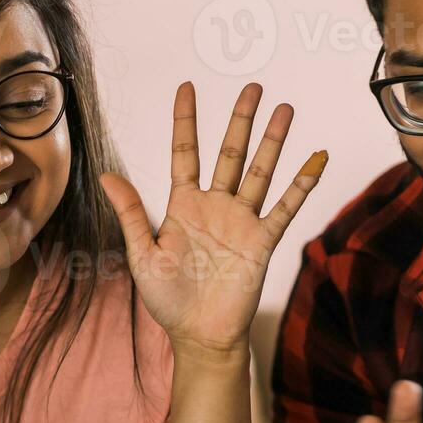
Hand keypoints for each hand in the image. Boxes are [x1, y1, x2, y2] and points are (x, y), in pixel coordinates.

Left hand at [99, 82, 324, 362]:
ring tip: (286, 109)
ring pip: (260, 171)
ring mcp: (241, 221)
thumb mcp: (141, 254)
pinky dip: (302, 184)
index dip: (185, 120)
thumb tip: (107, 175)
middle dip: (242, 119)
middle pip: (230, 152)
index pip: (185, 152)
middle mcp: (215, 206)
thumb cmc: (167, 300)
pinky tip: (315, 159)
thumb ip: (131, 212)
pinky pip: (285, 207)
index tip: (187, 87)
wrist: (199, 335)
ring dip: (274, 141)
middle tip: (254, 87)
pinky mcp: (262, 241)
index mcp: (182, 205)